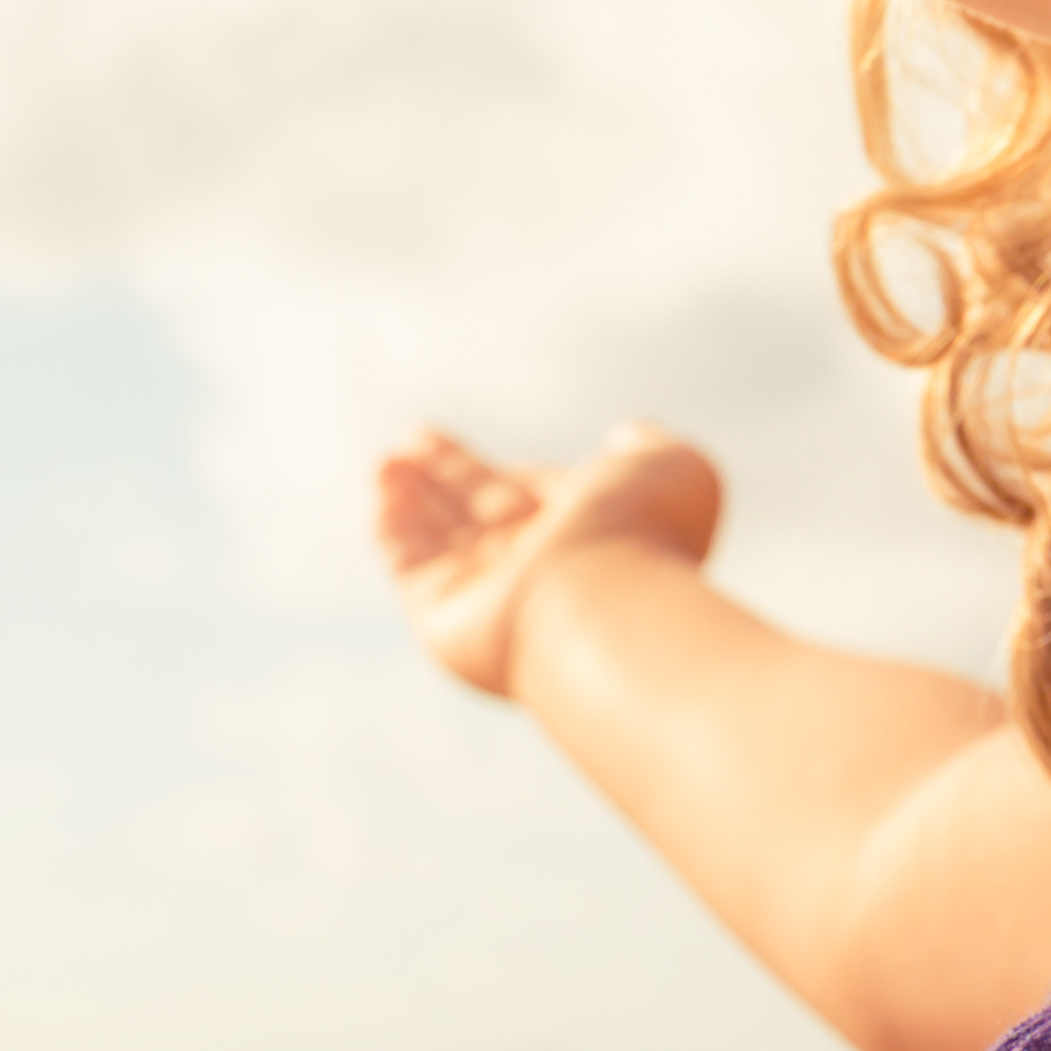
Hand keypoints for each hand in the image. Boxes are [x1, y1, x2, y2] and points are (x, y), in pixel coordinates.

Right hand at [376, 420, 727, 701]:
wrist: (607, 608)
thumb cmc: (644, 537)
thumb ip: (650, 448)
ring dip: (413, 496)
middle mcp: (537, 564)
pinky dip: (394, 532)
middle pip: (481, 511)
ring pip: (444, 537)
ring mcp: (491, 594)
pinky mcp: (447, 617)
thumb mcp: (672, 468)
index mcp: (587, 529)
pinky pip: (413, 568)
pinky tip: (378, 497)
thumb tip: (627, 434)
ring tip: (384, 461)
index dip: (506, 470)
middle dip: (448, 475)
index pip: (533, 494)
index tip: (490, 447)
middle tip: (413, 440)